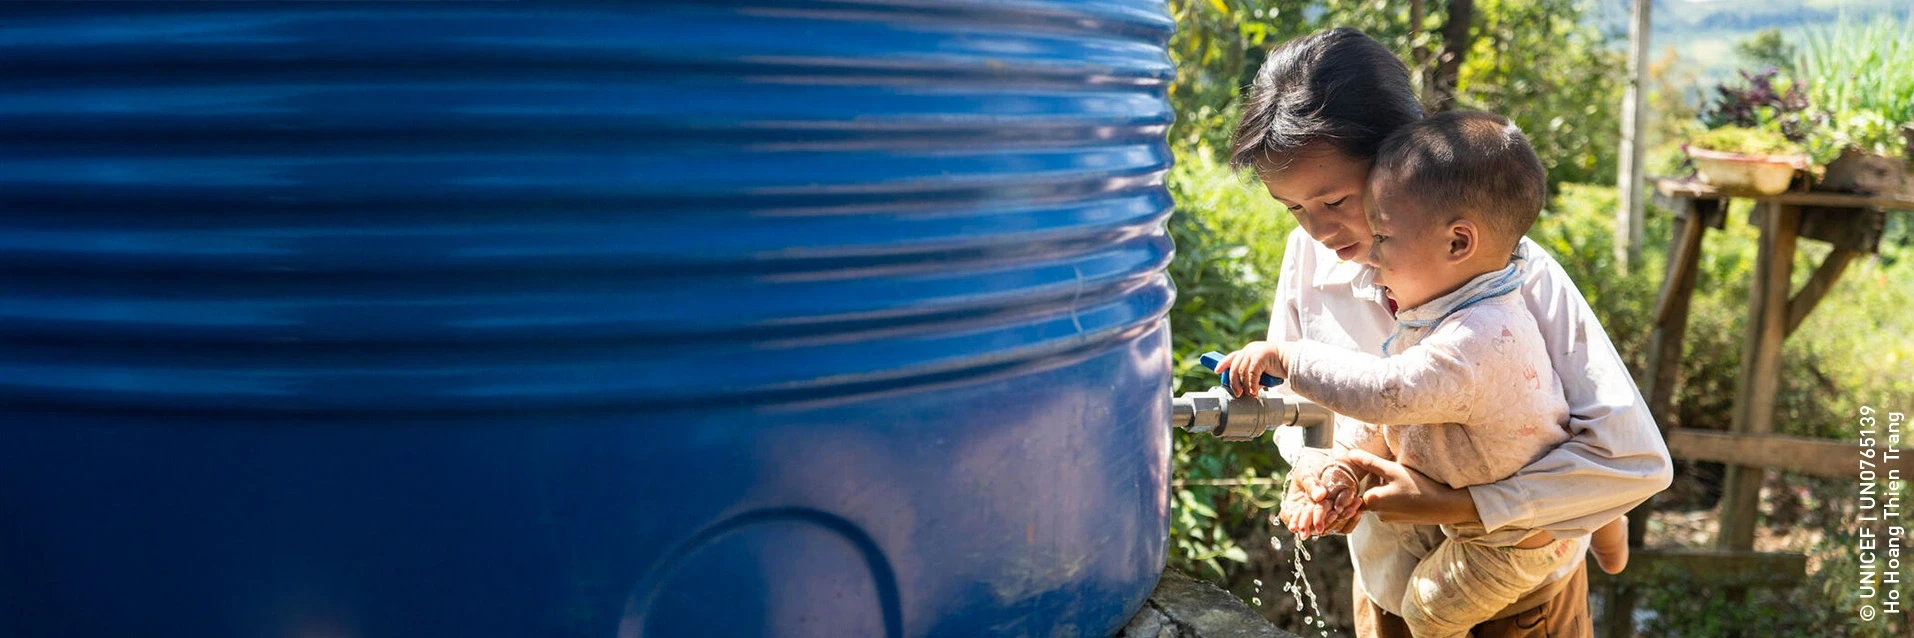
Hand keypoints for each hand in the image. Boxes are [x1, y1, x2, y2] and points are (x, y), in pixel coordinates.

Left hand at [1215, 341, 1289, 396]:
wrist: (1291, 360)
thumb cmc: (1277, 366)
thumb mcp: (1261, 369)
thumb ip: (1251, 375)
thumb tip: (1245, 389)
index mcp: (1248, 351)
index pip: (1232, 357)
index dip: (1223, 364)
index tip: (1216, 371)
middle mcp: (1249, 350)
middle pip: (1234, 367)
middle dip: (1234, 382)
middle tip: (1237, 393)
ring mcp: (1254, 352)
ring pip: (1242, 372)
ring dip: (1245, 386)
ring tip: (1249, 394)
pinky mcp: (1260, 356)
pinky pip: (1252, 373)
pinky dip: (1252, 384)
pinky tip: (1254, 391)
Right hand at [1276, 453, 1363, 537]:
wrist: (1326, 461)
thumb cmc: (1310, 466)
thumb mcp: (1307, 472)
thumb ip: (1312, 485)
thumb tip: (1319, 496)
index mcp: (1293, 506)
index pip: (1294, 519)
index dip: (1302, 524)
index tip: (1314, 523)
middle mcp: (1307, 516)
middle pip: (1314, 527)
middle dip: (1326, 522)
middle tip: (1335, 513)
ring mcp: (1322, 519)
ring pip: (1331, 527)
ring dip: (1342, 518)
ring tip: (1352, 507)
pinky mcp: (1336, 518)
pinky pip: (1344, 527)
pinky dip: (1351, 520)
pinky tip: (1357, 510)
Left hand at [1339, 449, 1481, 525]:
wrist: (1444, 507)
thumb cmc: (1418, 487)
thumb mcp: (1392, 470)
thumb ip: (1370, 462)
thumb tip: (1350, 455)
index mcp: (1372, 502)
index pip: (1361, 484)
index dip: (1371, 473)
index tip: (1384, 467)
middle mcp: (1377, 514)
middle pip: (1371, 491)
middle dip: (1380, 479)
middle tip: (1397, 471)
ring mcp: (1389, 519)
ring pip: (1382, 497)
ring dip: (1389, 487)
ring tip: (1405, 481)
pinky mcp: (1400, 520)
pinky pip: (1392, 504)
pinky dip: (1397, 496)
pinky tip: (1410, 490)